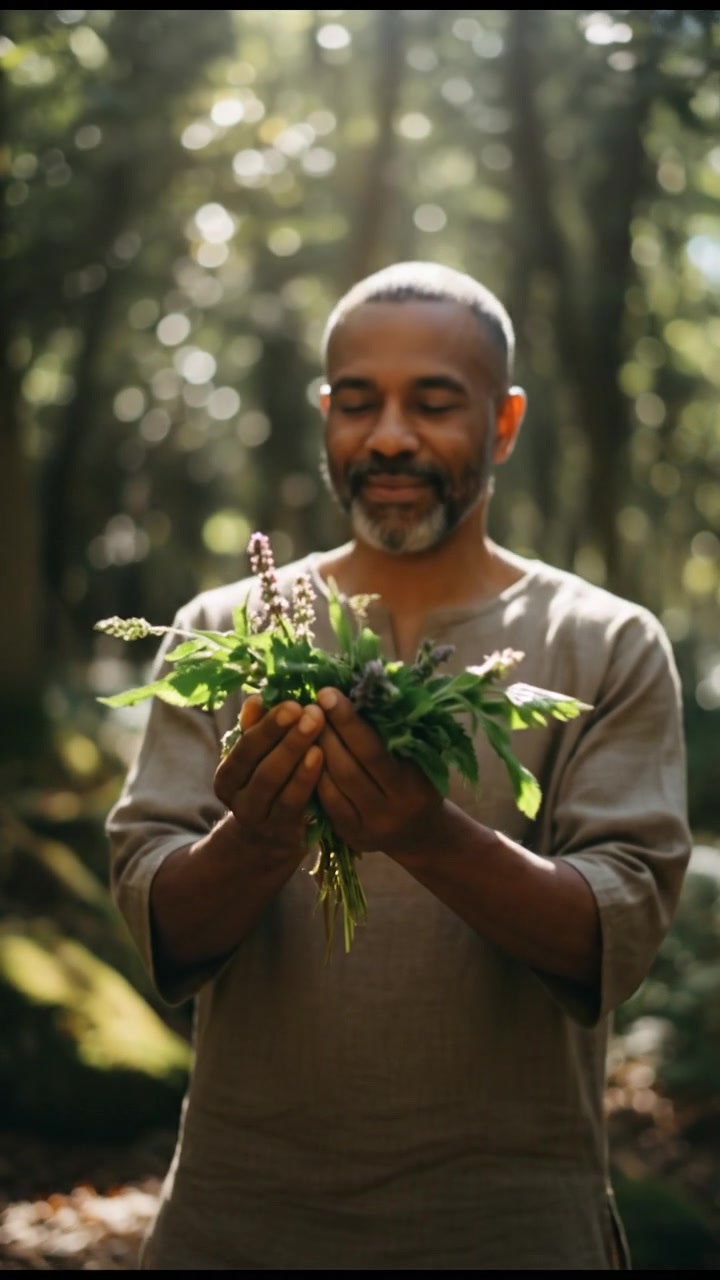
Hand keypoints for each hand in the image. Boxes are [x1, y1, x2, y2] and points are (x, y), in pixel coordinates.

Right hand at [213, 695, 324, 860]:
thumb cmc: (269, 784)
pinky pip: (294, 801)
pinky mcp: (283, 830)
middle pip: (262, 766)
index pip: (245, 748)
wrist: (270, 839)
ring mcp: (260, 818)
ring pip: (276, 783)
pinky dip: (307, 777)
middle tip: (312, 712)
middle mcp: (238, 800)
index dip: (268, 726)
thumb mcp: (258, 759)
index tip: (293, 704)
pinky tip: (321, 755)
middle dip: (287, 737)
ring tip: (318, 729)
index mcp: (227, 777)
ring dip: (297, 753)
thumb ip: (256, 730)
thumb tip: (255, 699)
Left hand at [315, 688, 442, 854]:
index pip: (373, 751)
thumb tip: (370, 690)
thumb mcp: (424, 759)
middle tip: (309, 704)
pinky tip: (304, 752)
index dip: (347, 721)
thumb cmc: (421, 782)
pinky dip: (313, 774)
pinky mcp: (350, 834)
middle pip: (348, 768)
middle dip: (326, 732)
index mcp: (412, 787)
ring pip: (333, 784)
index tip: (327, 693)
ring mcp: (368, 826)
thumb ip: (402, 732)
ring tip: (302, 723)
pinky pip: (325, 802)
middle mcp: (390, 810)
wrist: (422, 832)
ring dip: (314, 750)